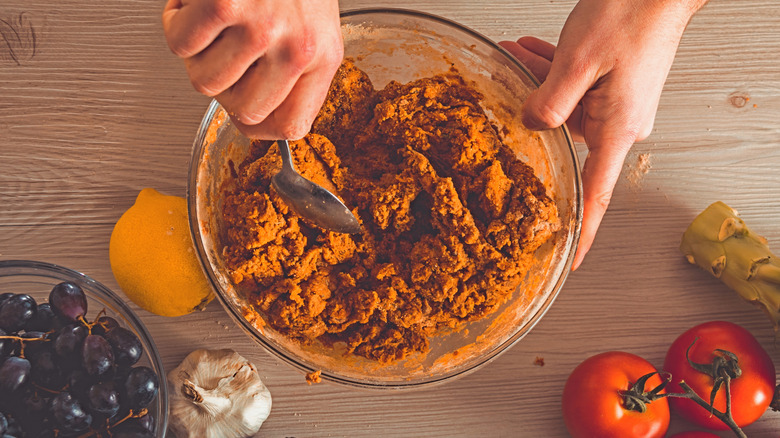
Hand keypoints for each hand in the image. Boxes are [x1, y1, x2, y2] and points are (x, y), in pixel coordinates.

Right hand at [162, 0, 342, 138]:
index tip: (243, 114)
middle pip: (241, 112)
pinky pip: (180, 45)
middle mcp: (298, 48)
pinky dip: (177, 21)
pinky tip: (196, 1)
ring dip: (197, 53)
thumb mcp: (311, 24)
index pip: (290, 127)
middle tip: (223, 52)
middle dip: (223, 85)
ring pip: (203, 82)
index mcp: (323, 57)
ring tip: (213, 19)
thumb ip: (292, 71)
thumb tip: (254, 116)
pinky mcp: (224, 5)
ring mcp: (262, 28)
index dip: (258, 126)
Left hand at [500, 0, 705, 269]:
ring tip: (517, 54)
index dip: (582, 231)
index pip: (596, 195)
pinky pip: (577, 91)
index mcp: (617, 129)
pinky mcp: (616, 86)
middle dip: (531, 114)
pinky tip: (533, 52)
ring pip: (565, 108)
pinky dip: (553, 75)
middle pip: (564, 138)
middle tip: (507, 86)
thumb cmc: (631, 15)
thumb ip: (548, 103)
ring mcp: (620, 105)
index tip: (569, 258)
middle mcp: (621, 123)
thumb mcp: (576, 62)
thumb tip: (530, 126)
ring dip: (539, 85)